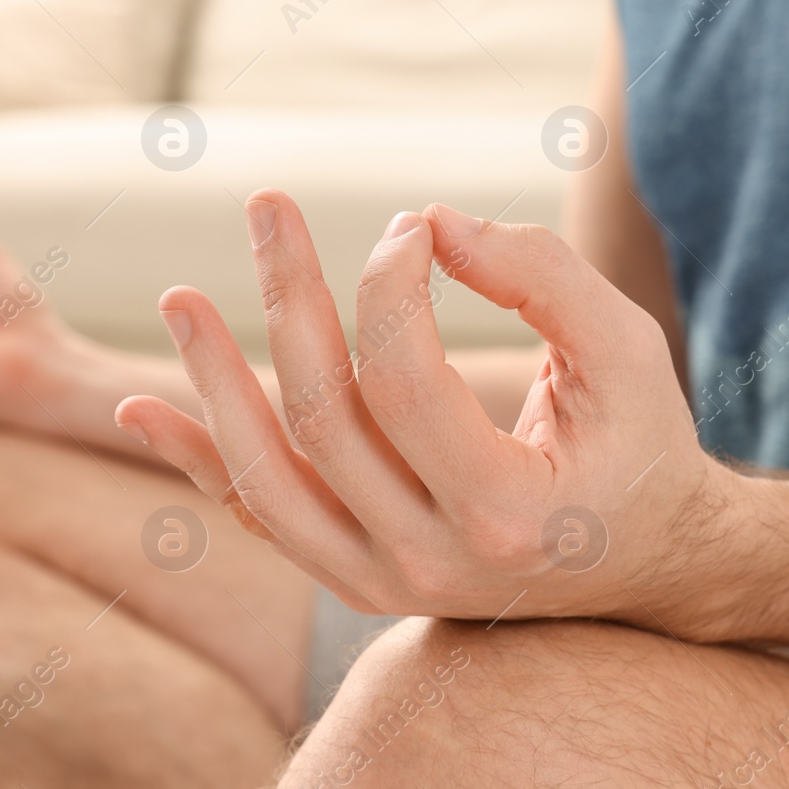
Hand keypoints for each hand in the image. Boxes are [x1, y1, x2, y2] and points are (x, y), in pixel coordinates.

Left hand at [116, 191, 749, 631]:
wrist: (645, 565)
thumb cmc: (639, 444)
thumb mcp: (626, 350)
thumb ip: (542, 276)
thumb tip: (429, 224)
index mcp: (505, 513)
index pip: (403, 380)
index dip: (390, 283)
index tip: (412, 225)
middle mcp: (430, 564)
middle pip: (323, 419)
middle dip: (291, 297)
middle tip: (268, 206)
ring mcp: (382, 582)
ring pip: (268, 480)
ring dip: (215, 383)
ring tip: (178, 298)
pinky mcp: (354, 579)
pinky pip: (261, 518)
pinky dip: (198, 463)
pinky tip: (142, 409)